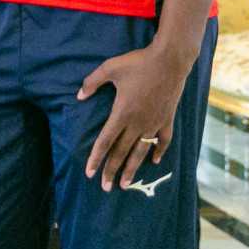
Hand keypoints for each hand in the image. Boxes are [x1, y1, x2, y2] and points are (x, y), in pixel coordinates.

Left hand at [79, 43, 190, 190]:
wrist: (169, 61)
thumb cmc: (138, 63)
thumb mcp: (109, 68)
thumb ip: (92, 82)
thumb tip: (78, 96)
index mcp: (122, 113)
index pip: (105, 141)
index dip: (96, 157)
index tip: (89, 172)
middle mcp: (137, 123)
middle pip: (121, 152)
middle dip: (112, 170)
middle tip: (105, 187)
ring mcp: (154, 123)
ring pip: (140, 152)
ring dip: (132, 169)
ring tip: (126, 184)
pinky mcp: (167, 119)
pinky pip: (163, 141)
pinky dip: (159, 152)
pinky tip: (154, 162)